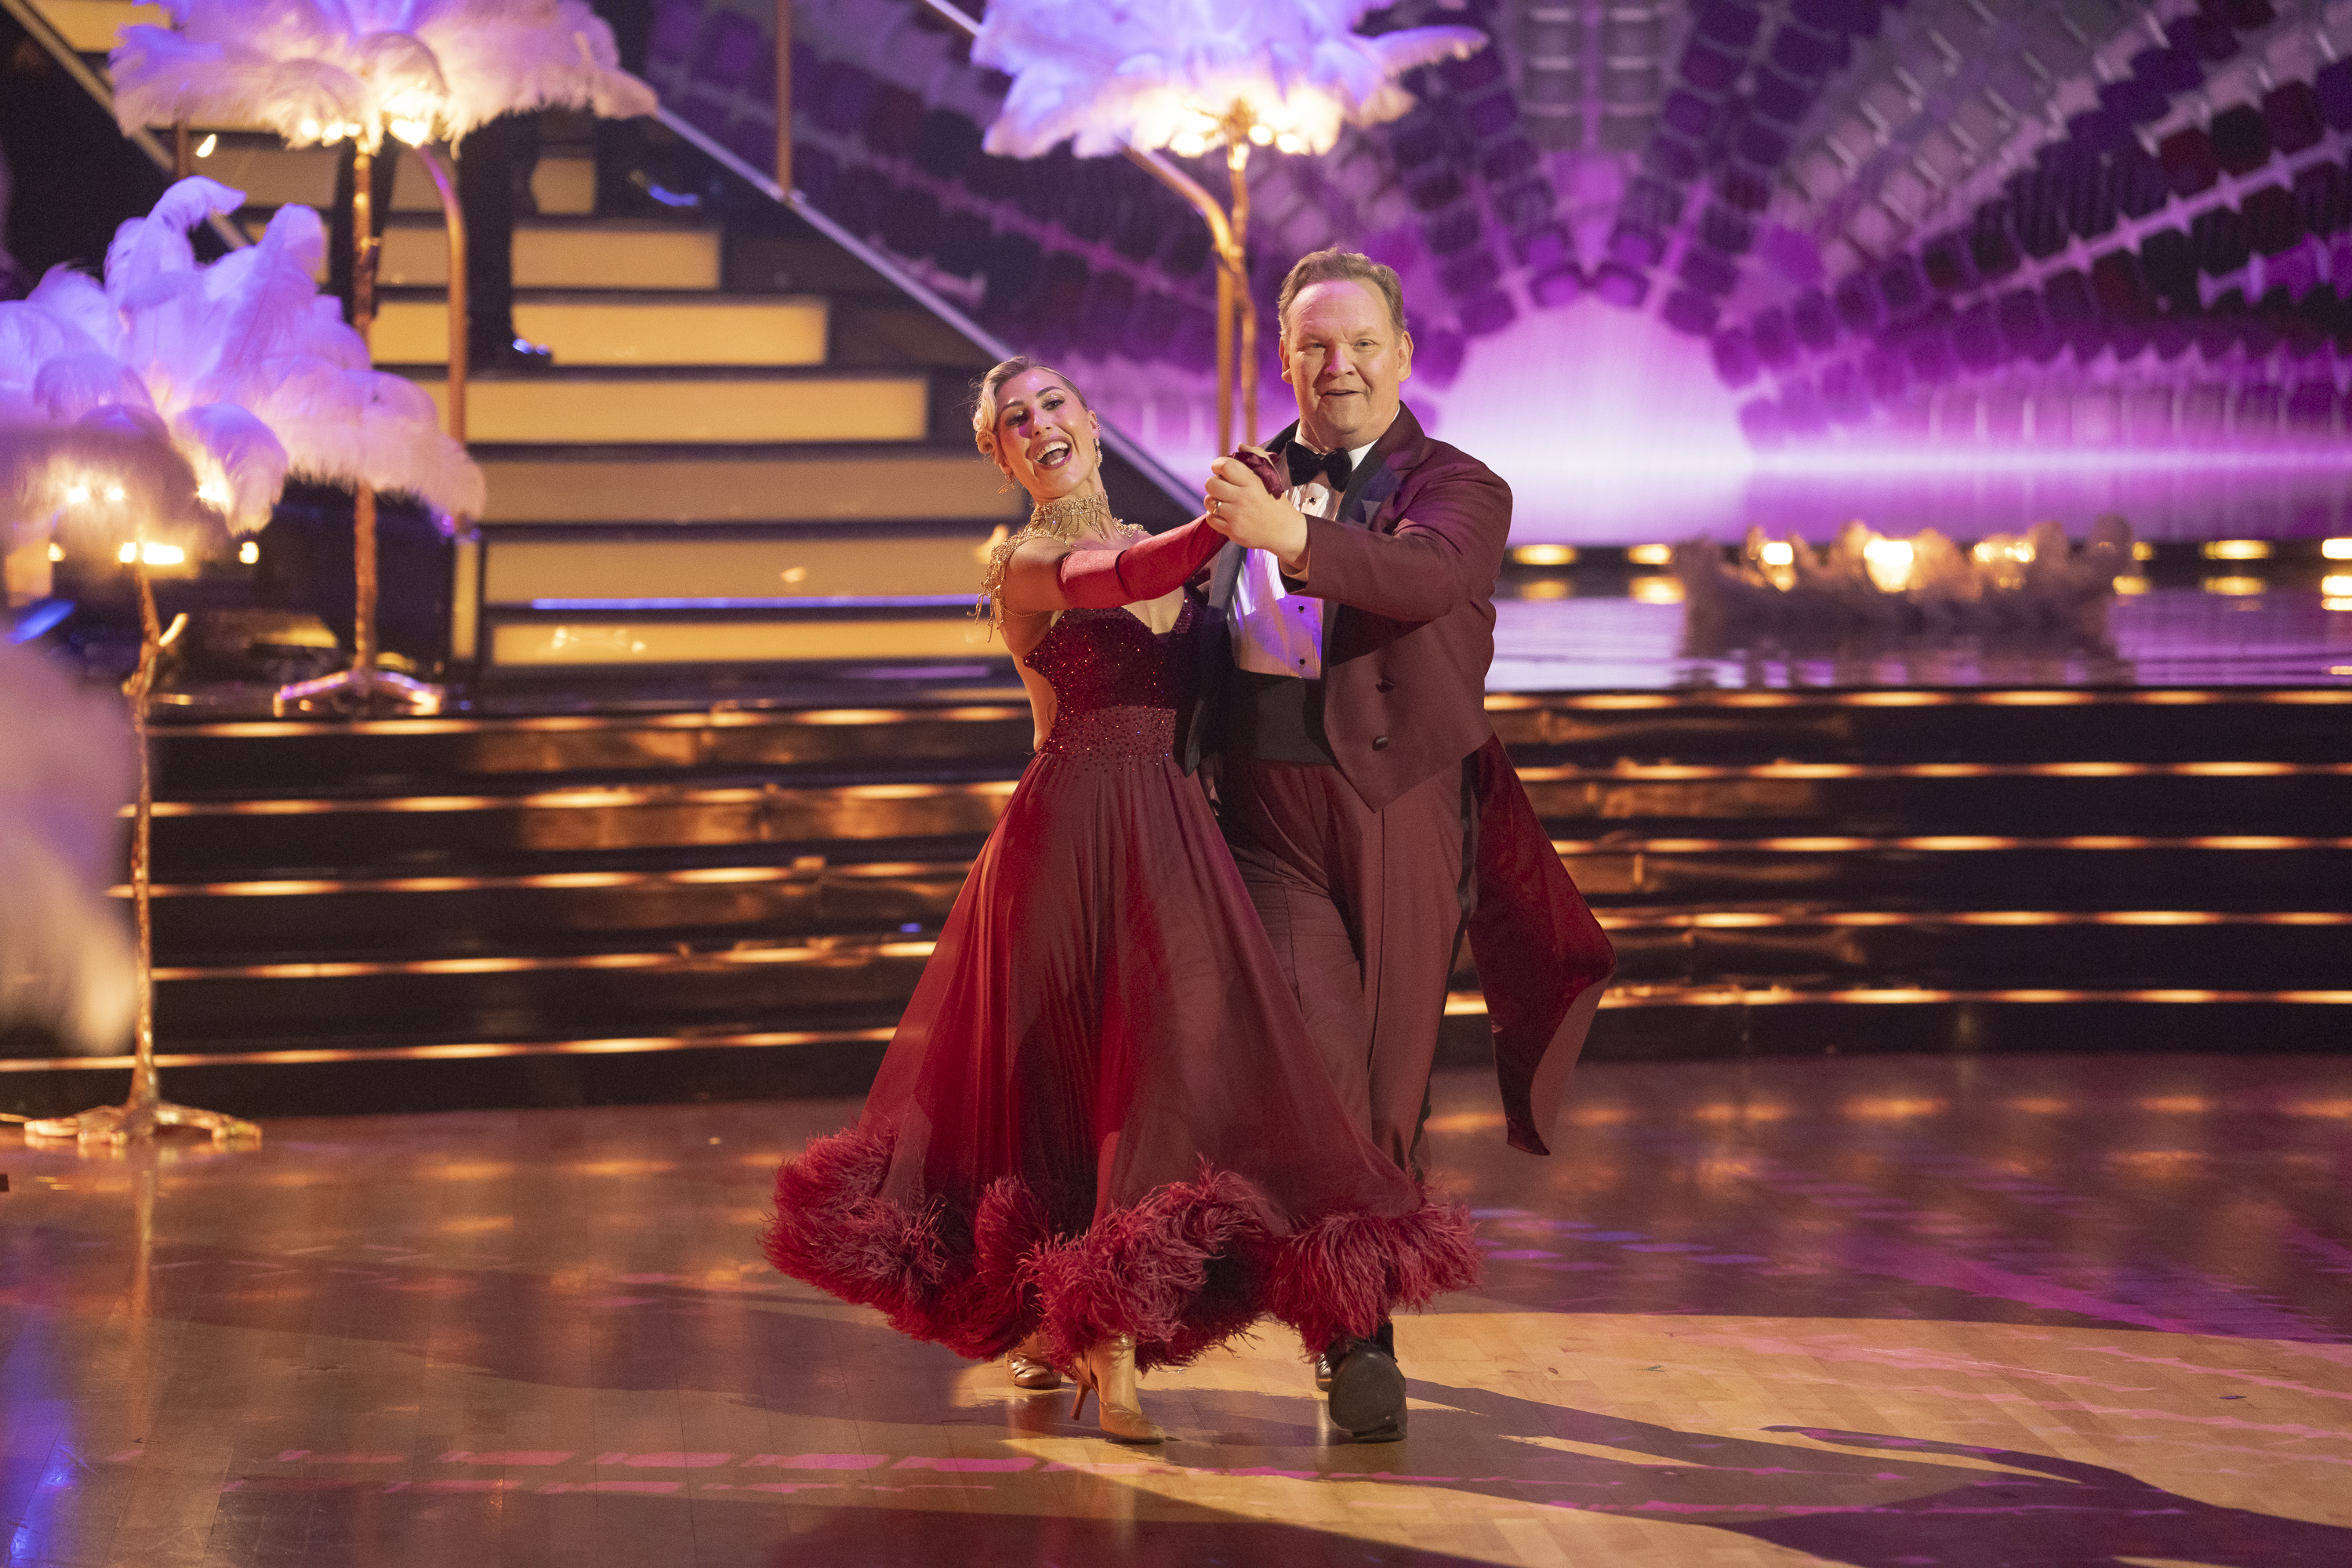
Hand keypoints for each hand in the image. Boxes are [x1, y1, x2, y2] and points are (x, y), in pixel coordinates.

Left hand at [1204, 457, 1310, 573]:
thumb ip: (1257, 456)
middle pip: (1211, 483)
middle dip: (1213, 482)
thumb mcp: (1271, 476)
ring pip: (1209, 501)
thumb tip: (1240, 446)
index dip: (1217, 464)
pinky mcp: (1233, 531)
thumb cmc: (1275, 501)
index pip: (1225, 466)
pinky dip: (1214, 515)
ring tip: (1224, 501)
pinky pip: (1211, 519)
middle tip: (1222, 486)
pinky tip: (1225, 514)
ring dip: (1213, 499)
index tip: (1220, 468)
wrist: (1284, 531)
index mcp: (1252, 482)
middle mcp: (1244, 498)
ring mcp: (1237, 516)